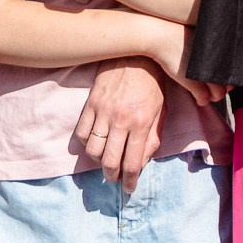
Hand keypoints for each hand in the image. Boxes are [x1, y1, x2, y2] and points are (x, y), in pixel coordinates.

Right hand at [75, 58, 166, 188]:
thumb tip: (141, 163)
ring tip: (105, 161)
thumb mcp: (160, 112)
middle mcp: (120, 120)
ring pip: (92, 150)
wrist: (136, 54)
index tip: (129, 188)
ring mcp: (103, 111)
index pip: (132, 163)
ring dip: (98, 161)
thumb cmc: (152, 84)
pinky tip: (94, 144)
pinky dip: (86, 143)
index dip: (129, 181)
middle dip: (111, 176)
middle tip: (114, 179)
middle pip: (109, 162)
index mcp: (141, 123)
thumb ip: (152, 139)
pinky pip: (82, 132)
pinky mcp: (90, 103)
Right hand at [143, 20, 231, 105]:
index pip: (234, 70)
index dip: (228, 78)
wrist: (161, 37)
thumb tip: (223, 65)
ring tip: (206, 94)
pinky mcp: (193, 81)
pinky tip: (199, 100)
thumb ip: (212, 51)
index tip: (223, 80)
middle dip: (222, 89)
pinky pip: (204, 97)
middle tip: (214, 89)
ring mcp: (206, 72)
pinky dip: (202, 100)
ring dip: (213, 96)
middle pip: (227, 83)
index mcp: (221, 50)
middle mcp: (217, 61)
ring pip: (219, 94)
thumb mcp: (202, 39)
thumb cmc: (180, 36)